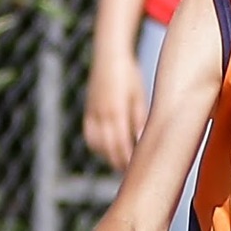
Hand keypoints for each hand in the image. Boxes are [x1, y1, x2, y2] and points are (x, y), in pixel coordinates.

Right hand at [83, 47, 145, 170]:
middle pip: (108, 148)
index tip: (136, 171)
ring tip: (121, 164)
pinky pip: (89, 135)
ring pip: (96, 144)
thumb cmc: (130, 76)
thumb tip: (142, 141)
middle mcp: (100, 114)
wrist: (109, 56)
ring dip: (107, 157)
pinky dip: (97, 146)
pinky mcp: (88, 111)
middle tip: (130, 173)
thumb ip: (140, 119)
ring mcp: (91, 113)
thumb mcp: (139, 97)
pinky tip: (107, 150)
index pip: (121, 144)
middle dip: (118, 162)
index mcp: (116, 110)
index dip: (127, 160)